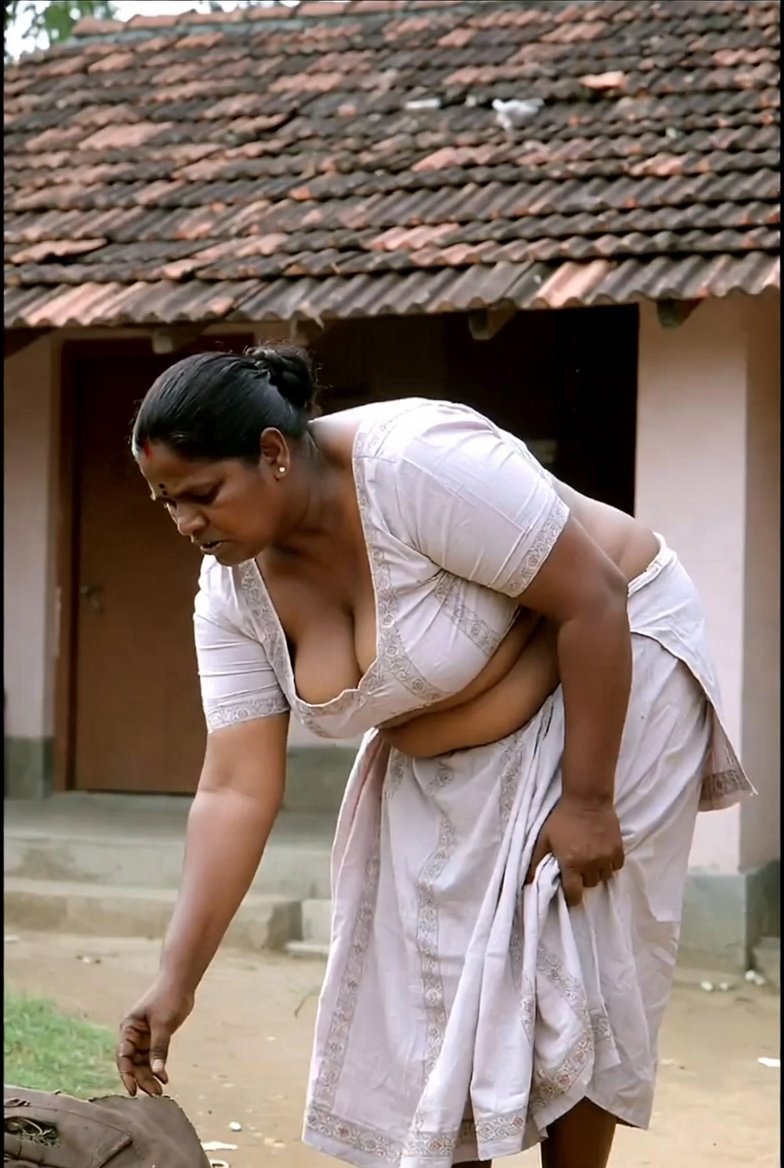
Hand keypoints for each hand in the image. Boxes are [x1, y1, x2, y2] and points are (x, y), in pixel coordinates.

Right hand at [117, 976, 193, 1095]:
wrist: (180, 983)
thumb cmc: (168, 998)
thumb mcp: (163, 1024)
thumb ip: (159, 1048)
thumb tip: (157, 1072)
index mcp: (128, 1028)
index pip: (123, 1056)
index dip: (127, 1075)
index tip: (132, 1090)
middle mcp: (133, 1035)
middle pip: (133, 1063)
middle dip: (142, 1079)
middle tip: (154, 1094)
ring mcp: (144, 1037)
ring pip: (143, 1062)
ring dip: (150, 1076)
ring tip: (159, 1091)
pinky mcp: (156, 1037)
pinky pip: (154, 1056)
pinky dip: (158, 1067)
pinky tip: (164, 1077)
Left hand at [525, 796, 623, 906]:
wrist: (586, 799)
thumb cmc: (562, 819)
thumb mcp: (544, 839)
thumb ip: (535, 862)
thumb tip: (527, 882)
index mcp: (571, 863)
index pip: (574, 894)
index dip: (572, 898)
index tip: (570, 895)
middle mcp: (590, 864)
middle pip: (589, 884)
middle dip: (583, 879)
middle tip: (578, 867)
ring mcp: (606, 857)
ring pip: (604, 877)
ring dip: (597, 872)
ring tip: (590, 860)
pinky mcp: (618, 848)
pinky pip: (616, 866)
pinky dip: (610, 864)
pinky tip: (602, 855)